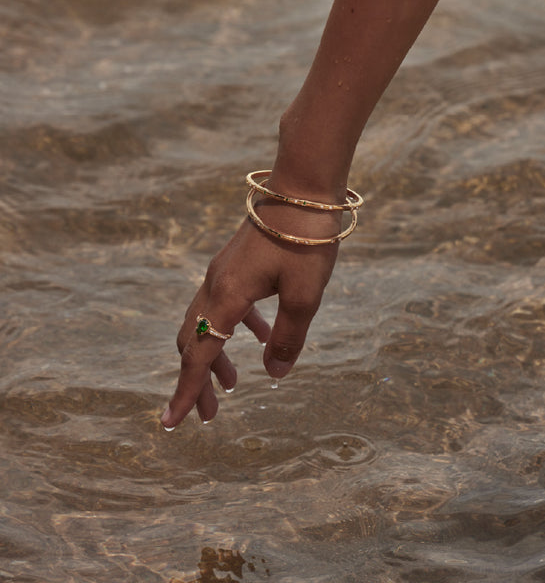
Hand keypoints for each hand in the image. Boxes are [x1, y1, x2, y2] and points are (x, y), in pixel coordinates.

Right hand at [161, 206, 339, 428]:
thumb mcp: (304, 295)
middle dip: (197, 381)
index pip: (198, 355)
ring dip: (214, 356)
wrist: (302, 189)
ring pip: (207, 323)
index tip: (169, 423)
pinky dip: (234, 328)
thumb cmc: (306, 240)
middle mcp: (215, 285)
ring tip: (233, 384)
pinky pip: (224, 304)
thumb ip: (288, 337)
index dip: (185, 392)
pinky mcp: (235, 263)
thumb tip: (274, 374)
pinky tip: (260, 335)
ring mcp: (222, 272)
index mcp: (226, 296)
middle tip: (209, 415)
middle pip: (194, 343)